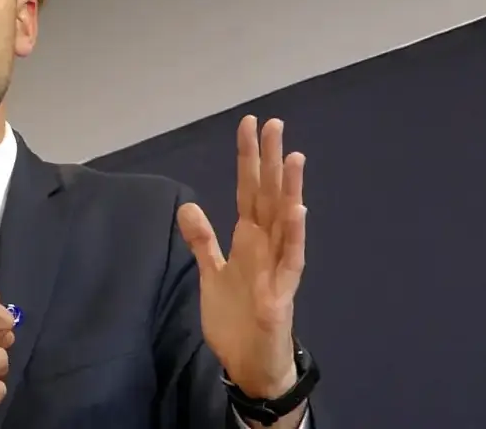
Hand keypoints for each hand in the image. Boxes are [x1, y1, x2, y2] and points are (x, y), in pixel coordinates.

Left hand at [178, 116, 306, 398]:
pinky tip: (297, 211)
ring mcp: (277, 268)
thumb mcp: (212, 273)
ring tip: (293, 156)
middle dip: (269, 161)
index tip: (249, 124)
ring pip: (285, 222)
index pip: (248, 190)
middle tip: (273, 123)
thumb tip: (188, 206)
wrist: (251, 363)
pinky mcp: (281, 294)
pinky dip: (294, 236)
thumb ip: (203, 240)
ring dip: (289, 189)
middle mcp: (267, 246)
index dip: (248, 159)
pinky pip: (290, 260)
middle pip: (268, 196)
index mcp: (249, 239)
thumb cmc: (236, 318)